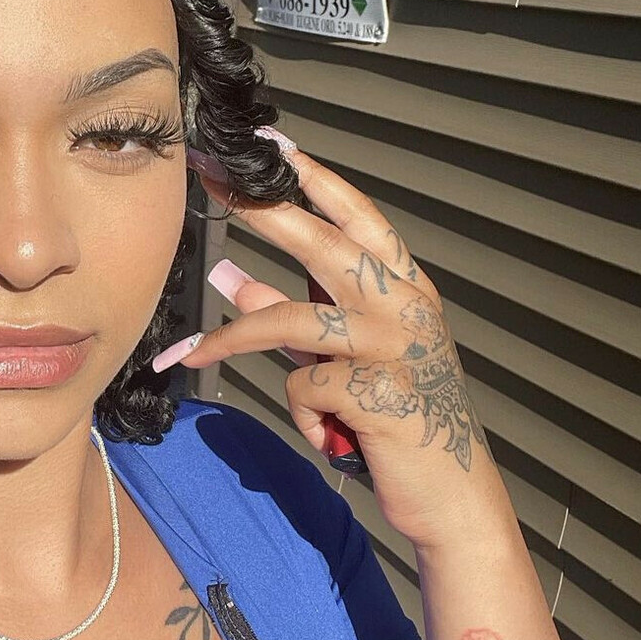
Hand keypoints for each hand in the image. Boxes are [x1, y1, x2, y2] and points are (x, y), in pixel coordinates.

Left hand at [181, 148, 504, 549]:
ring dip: (232, 338)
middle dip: (261, 209)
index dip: (317, 179)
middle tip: (209, 179)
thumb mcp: (345, 358)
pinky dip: (303, 414)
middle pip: (320, 244)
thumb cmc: (397, 419)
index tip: (275, 145)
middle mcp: (405, 305)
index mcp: (407, 288)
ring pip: (290, 321)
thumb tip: (230, 277)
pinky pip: (302, 389)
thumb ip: (296, 314)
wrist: (450, 494)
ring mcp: (393, 346)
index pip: (359, 217)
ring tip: (190, 353)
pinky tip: (328, 434)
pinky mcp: (375, 392)